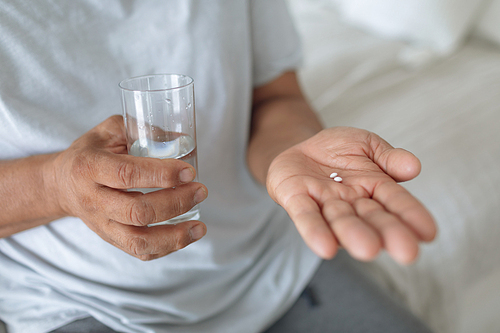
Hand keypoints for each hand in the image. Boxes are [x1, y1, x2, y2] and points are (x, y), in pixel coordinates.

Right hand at [46, 115, 207, 259]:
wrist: (61, 184)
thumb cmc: (91, 153)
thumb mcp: (109, 131)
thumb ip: (142, 130)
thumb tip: (183, 140)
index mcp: (89, 167)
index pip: (127, 174)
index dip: (161, 174)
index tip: (189, 171)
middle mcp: (93, 200)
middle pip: (137, 212)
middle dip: (175, 203)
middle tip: (200, 191)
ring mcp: (101, 225)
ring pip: (138, 241)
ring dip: (174, 236)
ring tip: (199, 227)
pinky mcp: (110, 240)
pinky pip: (139, 252)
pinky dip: (167, 248)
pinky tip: (186, 236)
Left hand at [266, 127, 435, 263]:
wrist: (302, 149)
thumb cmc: (338, 151)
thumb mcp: (366, 144)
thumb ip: (387, 156)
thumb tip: (414, 166)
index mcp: (375, 188)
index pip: (396, 202)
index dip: (411, 216)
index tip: (429, 233)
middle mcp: (352, 202)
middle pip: (371, 218)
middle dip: (387, 233)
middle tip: (406, 253)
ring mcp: (324, 204)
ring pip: (340, 221)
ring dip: (353, 234)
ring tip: (368, 250)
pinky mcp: (296, 200)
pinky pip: (306, 217)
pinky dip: (315, 231)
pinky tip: (325, 248)